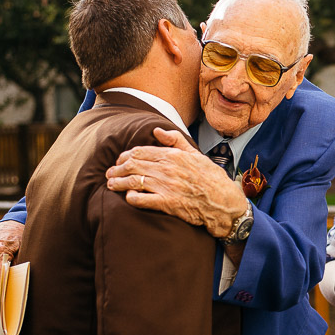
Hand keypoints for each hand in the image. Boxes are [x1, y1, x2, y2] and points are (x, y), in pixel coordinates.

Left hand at [105, 128, 249, 237]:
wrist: (224, 202)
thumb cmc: (212, 179)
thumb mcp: (196, 154)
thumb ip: (176, 140)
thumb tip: (156, 130)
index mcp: (173, 155)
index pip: (140, 151)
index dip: (125, 156)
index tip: (120, 161)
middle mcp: (168, 169)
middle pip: (133, 165)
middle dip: (117, 169)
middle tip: (110, 173)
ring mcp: (167, 186)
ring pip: (133, 181)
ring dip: (118, 183)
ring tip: (111, 185)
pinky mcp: (167, 204)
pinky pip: (141, 200)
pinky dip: (131, 198)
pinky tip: (127, 198)